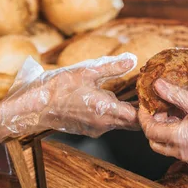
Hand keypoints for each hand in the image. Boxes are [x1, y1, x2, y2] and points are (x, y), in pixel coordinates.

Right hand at [0, 54, 138, 142]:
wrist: (32, 107)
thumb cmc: (57, 88)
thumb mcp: (86, 71)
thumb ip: (113, 66)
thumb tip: (132, 59)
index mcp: (106, 111)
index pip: (139, 118)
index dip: (149, 109)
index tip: (155, 96)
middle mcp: (104, 124)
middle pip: (133, 122)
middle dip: (142, 110)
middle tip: (149, 94)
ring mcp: (96, 128)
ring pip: (121, 122)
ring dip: (128, 110)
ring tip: (135, 92)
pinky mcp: (88, 129)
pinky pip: (109, 122)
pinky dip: (115, 112)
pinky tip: (113, 97)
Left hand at [139, 79, 187, 171]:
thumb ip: (177, 94)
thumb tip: (158, 85)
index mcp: (179, 139)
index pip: (149, 129)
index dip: (144, 114)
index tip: (146, 100)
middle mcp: (183, 152)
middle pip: (155, 141)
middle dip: (152, 124)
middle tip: (158, 106)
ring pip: (168, 146)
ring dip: (165, 129)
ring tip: (173, 110)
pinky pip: (182, 148)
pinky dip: (178, 135)